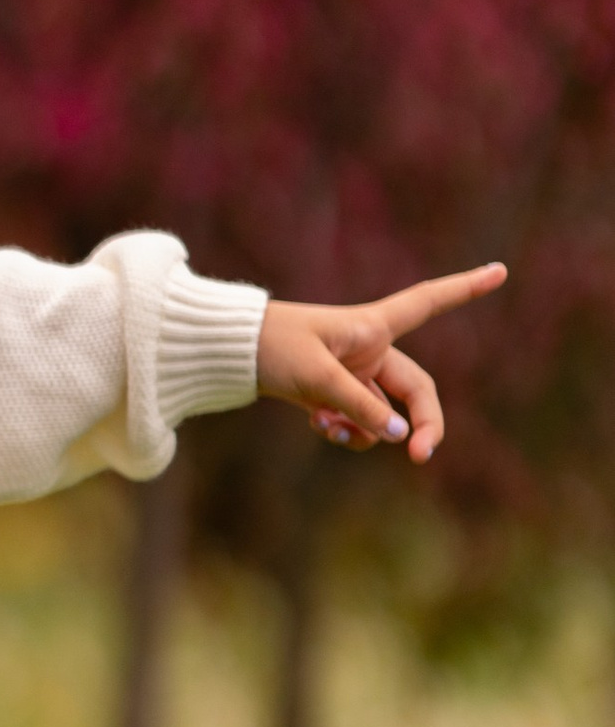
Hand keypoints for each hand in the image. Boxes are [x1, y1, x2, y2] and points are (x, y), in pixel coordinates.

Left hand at [256, 265, 505, 463]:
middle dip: (422, 424)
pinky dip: (343, 432)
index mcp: (372, 326)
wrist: (226, 354)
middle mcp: (370, 349)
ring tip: (326, 426)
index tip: (500, 270)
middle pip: (417, 392)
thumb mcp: (316, 377)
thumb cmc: (269, 348)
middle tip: (420, 456)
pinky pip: (357, 424)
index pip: (428, 302)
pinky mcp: (335, 396)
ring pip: (383, 417)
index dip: (465, 288)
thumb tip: (400, 436)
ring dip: (364, 431)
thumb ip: (360, 406)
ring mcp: (354, 375)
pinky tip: (316, 425)